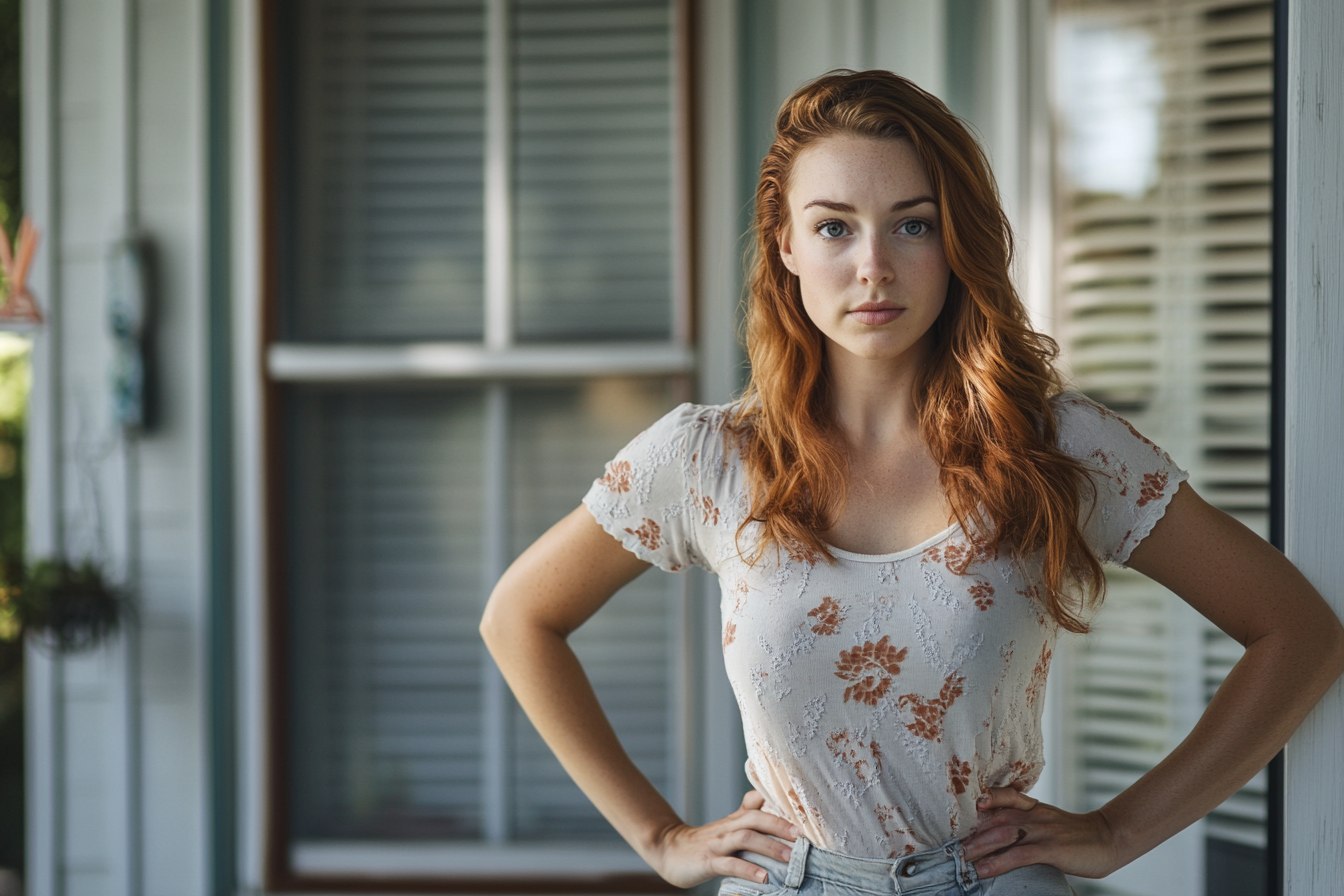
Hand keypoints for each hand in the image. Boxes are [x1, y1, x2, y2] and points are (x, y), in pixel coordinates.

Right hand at [648, 790, 799, 887]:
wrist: (669, 850)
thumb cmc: (705, 841)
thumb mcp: (728, 826)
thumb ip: (749, 814)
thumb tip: (769, 800)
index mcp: (736, 819)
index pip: (759, 803)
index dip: (779, 804)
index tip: (802, 811)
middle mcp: (728, 827)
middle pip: (755, 818)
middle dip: (780, 825)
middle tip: (802, 836)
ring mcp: (717, 843)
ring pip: (745, 837)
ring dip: (769, 846)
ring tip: (789, 858)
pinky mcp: (707, 861)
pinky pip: (729, 864)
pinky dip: (747, 869)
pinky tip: (763, 878)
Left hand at [960, 787, 1120, 879]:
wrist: (1108, 838)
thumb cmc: (1073, 833)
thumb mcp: (1045, 820)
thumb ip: (1021, 820)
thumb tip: (991, 831)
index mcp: (1029, 806)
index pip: (997, 796)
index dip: (974, 800)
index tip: (951, 810)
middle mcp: (1032, 814)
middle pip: (992, 818)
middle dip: (967, 831)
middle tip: (945, 843)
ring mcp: (1041, 830)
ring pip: (1001, 834)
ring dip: (976, 847)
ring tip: (958, 859)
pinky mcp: (1051, 848)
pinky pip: (1019, 854)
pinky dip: (999, 862)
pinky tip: (983, 870)